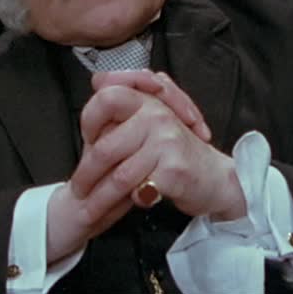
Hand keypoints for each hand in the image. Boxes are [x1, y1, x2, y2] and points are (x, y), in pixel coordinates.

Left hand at [74, 80, 245, 218]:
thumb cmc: (177, 151)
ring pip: (119, 176)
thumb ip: (128, 106)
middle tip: (77, 190)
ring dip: (100, 199)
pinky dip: (129, 203)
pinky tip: (129, 205)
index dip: (89, 120)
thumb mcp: (153, 121)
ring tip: (89, 211)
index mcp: (148, 100)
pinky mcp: (174, 167)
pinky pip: (138, 189)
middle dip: (86, 174)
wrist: (214, 177)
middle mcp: (157, 114)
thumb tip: (97, 82)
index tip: (88, 139)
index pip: (106, 96)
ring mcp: (167, 140)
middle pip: (105, 147)